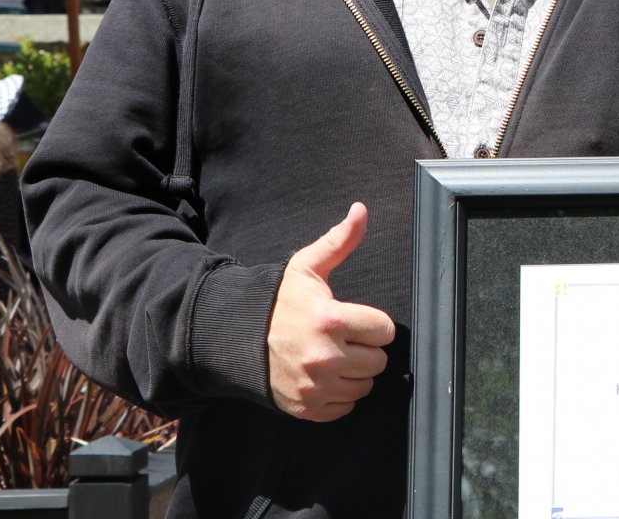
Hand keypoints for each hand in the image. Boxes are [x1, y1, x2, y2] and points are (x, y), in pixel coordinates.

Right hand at [266, 202, 394, 421]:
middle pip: (378, 361)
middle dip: (365, 348)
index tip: (353, 319)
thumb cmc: (278, 302)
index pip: (385, 331)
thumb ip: (340, 241)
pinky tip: (324, 377)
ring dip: (354, 373)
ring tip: (333, 356)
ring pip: (364, 386)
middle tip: (342, 338)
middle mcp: (324, 357)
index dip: (372, 323)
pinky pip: (345, 408)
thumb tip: (361, 210)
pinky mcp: (305, 408)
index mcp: (330, 320)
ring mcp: (314, 387)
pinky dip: (339, 396)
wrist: (234, 338)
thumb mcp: (307, 267)